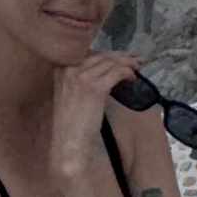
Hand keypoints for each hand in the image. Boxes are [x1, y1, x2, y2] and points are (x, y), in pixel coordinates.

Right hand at [47, 48, 143, 196]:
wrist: (68, 143)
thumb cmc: (70, 124)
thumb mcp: (68, 95)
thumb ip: (78, 80)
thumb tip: (100, 71)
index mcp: (60, 69)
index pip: (88, 54)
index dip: (106, 55)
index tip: (118, 57)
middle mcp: (69, 69)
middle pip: (100, 55)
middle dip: (119, 56)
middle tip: (133, 60)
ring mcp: (81, 77)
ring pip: (110, 62)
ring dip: (126, 63)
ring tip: (136, 68)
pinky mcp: (95, 88)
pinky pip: (116, 73)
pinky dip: (126, 73)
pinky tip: (132, 79)